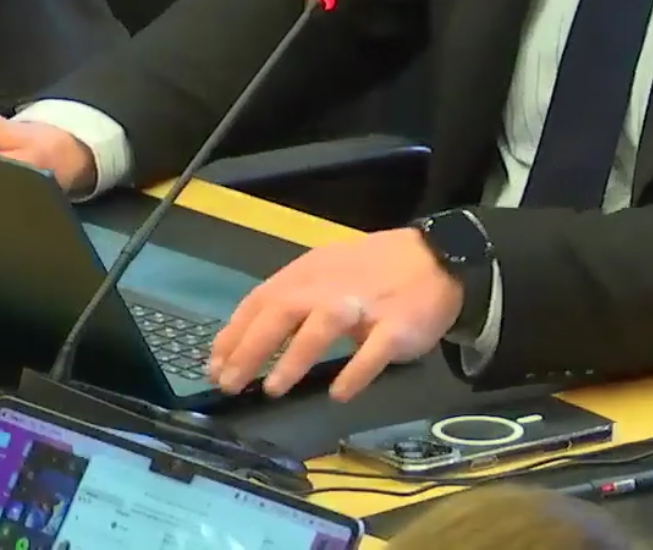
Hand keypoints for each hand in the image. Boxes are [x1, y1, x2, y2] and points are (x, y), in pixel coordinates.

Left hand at [210, 227, 460, 402]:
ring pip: (321, 327)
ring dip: (293, 358)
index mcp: (309, 272)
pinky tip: (338, 393)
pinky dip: (354, 372)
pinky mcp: (396, 326)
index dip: (234, 333)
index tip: (214, 364)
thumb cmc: (375, 272)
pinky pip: (372, 352)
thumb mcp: (327, 273)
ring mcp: (364, 305)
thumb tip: (251, 339)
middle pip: (281, 312)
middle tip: (229, 383)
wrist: (438, 259)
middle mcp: (331, 286)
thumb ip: (293, 300)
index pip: (261, 300)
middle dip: (250, 348)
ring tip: (272, 389)